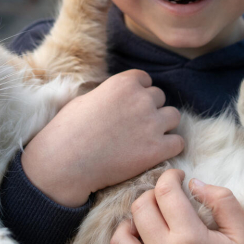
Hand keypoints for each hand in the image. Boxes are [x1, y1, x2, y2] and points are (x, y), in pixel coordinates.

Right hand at [22, 70, 183, 206]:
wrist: (65, 163)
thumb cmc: (67, 131)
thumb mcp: (85, 99)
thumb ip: (109, 94)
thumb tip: (117, 97)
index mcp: (123, 83)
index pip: (145, 79)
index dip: (138, 93)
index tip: (129, 107)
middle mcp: (141, 99)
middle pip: (159, 97)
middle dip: (150, 109)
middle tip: (135, 126)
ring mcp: (151, 123)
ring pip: (173, 116)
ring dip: (163, 126)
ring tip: (147, 139)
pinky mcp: (157, 149)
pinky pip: (178, 142)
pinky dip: (169, 147)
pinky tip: (155, 153)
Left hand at [111, 169, 243, 243]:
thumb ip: (223, 203)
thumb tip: (195, 183)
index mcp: (189, 239)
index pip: (165, 192)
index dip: (170, 176)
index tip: (178, 177)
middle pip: (140, 208)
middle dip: (153, 193)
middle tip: (168, 196)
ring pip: (121, 236)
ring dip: (133, 221)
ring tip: (151, 218)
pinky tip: (145, 240)